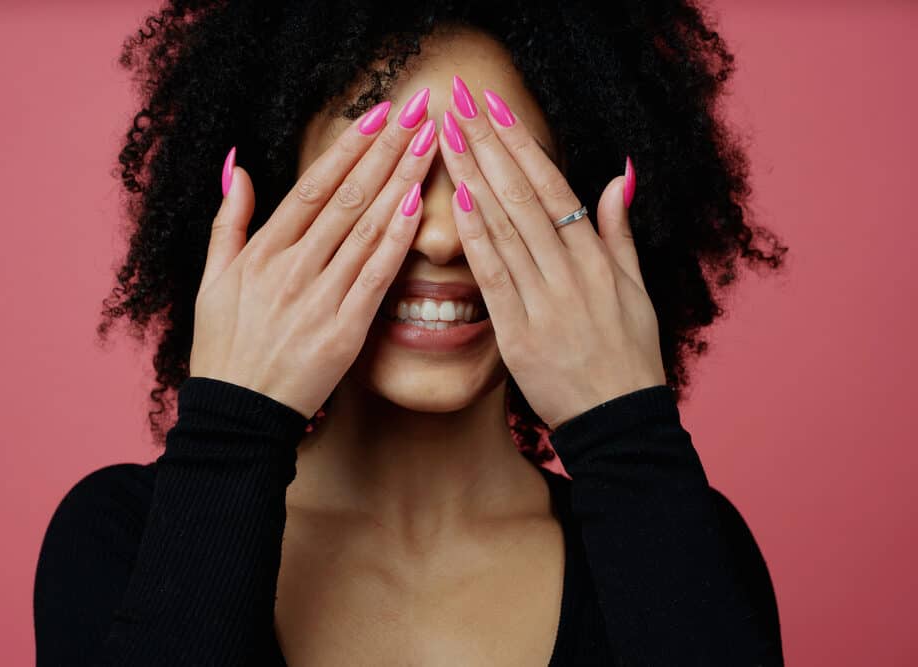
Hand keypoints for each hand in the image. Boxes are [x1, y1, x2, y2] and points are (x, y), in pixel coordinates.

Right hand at [189, 91, 438, 418]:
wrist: (237, 414)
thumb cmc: (224, 347)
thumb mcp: (211, 280)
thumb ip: (227, 221)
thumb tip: (237, 165)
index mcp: (261, 252)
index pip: (312, 186)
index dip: (348, 147)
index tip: (376, 114)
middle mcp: (291, 268)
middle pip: (347, 197)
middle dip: (386, 150)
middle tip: (418, 111)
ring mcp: (318, 298)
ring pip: (366, 229)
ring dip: (400, 182)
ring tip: (429, 144)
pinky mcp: (343, 331)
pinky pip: (375, 278)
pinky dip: (395, 241)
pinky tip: (417, 208)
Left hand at [438, 77, 666, 429]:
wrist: (620, 422)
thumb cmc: (629, 356)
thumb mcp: (636, 290)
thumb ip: (619, 233)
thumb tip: (619, 176)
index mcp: (598, 261)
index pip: (555, 189)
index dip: (523, 146)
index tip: (497, 111)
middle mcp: (573, 274)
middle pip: (524, 198)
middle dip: (489, 147)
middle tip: (460, 105)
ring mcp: (546, 303)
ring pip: (506, 229)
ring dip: (474, 179)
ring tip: (449, 139)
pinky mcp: (520, 336)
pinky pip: (494, 278)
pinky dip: (476, 239)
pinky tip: (457, 203)